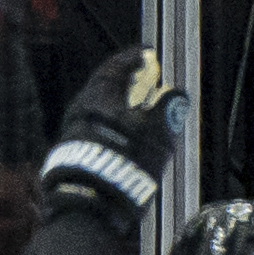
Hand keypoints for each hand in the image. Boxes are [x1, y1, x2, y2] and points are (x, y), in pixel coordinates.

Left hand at [43, 47, 187, 227]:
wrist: (92, 200)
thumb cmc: (126, 160)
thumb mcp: (156, 132)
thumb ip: (168, 110)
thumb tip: (177, 95)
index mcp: (99, 96)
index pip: (115, 67)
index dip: (133, 58)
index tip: (147, 54)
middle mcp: (82, 108)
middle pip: (107, 88)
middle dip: (129, 84)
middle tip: (149, 83)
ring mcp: (76, 131)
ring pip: (103, 110)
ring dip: (124, 108)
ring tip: (145, 114)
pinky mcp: (77, 153)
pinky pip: (99, 130)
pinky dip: (117, 127)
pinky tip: (130, 140)